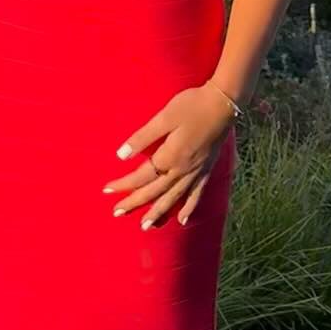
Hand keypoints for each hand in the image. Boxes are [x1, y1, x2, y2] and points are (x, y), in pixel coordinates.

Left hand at [101, 83, 235, 229]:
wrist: (223, 103)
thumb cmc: (191, 105)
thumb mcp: (164, 117)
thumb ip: (143, 137)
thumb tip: (121, 155)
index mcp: (170, 156)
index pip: (142, 176)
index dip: (123, 184)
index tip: (107, 190)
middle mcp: (183, 170)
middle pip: (155, 191)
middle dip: (135, 203)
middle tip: (117, 213)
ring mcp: (196, 172)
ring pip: (173, 198)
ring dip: (158, 212)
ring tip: (145, 226)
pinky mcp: (207, 170)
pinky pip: (196, 195)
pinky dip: (189, 208)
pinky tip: (183, 220)